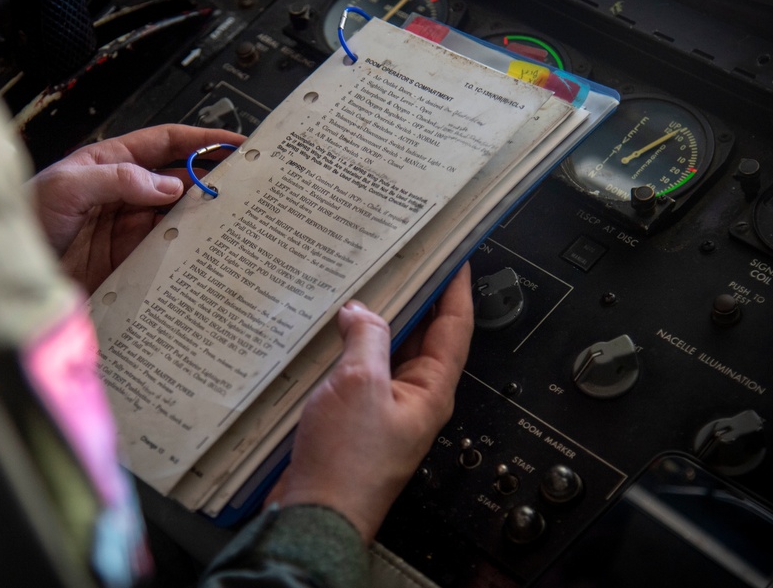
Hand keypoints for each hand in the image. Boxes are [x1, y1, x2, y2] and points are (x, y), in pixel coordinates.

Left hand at [29, 124, 244, 292]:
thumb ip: (118, 180)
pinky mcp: (126, 260)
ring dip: (201, 214)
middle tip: (245, 182)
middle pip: (177, 179)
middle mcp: (121, 192)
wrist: (3, 274)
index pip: (164, 143)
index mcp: (108, 162)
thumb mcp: (66, 187)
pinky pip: (164, 249)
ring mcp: (125, 227)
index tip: (234, 142)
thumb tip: (168, 185)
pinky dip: (185, 247)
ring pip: (175, 215)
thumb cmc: (22, 220)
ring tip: (232, 215)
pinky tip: (203, 247)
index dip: (201, 139)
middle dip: (210, 177)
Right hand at [265, 263, 473, 541]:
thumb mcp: (360, 384)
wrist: (316, 513)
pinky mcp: (353, 417)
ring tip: (359, 286)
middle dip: (410, 298)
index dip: (457, 290)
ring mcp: (381, 407)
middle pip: (419, 336)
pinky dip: (345, 348)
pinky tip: (327, 332)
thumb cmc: (347, 464)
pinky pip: (356, 372)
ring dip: (372, 322)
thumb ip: (366, 339)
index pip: (455, 328)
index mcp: (430, 391)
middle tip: (400, 260)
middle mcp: (411, 398)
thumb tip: (361, 312)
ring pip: (383, 352)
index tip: (455, 258)